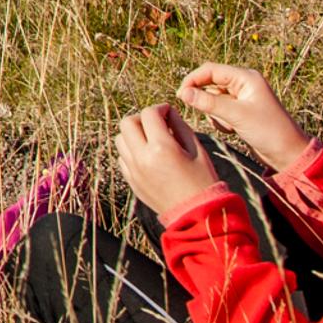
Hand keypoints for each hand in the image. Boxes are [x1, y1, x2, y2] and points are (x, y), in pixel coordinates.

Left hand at [115, 104, 226, 224]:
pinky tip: (148, 155)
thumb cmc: (202, 181)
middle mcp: (142, 157)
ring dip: (133, 134)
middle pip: (127, 123)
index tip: (168, 111)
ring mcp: (133, 170)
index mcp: (161, 147)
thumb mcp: (197, 150)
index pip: (149, 114)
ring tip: (151, 139)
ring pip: (120, 139)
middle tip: (157, 123)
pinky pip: (122, 157)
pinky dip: (131, 151)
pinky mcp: (131, 181)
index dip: (160, 108)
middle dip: (142, 118)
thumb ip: (180, 127)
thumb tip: (168, 113)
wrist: (196, 215)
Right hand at [175, 63, 314, 172]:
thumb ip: (208, 103)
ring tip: (229, 126)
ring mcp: (242, 99)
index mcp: (246, 77)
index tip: (181, 95)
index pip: (211, 70)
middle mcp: (243, 85)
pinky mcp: (240, 112)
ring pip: (213, 99)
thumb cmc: (268, 131)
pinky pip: (220, 111)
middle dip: (206, 100)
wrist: (288, 153)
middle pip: (210, 84)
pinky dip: (220, 120)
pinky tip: (232, 130)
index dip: (193, 80)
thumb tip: (183, 93)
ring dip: (215, 113)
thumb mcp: (236, 116)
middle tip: (206, 114)